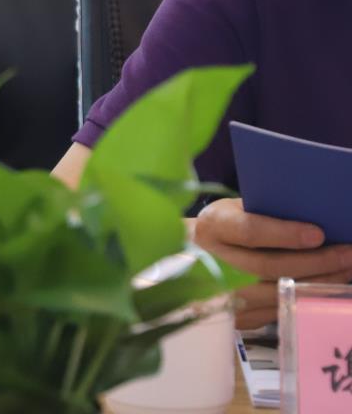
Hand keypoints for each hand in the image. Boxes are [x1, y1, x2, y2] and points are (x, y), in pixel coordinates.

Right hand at [194, 198, 351, 328]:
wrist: (191, 257)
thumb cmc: (224, 227)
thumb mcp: (235, 210)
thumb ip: (264, 214)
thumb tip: (315, 218)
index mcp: (213, 227)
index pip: (249, 232)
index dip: (284, 234)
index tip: (318, 234)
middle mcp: (214, 262)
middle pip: (270, 267)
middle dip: (316, 262)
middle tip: (348, 255)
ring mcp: (224, 294)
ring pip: (279, 293)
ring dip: (319, 283)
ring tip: (346, 271)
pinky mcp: (237, 316)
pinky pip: (280, 310)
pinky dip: (307, 300)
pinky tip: (327, 289)